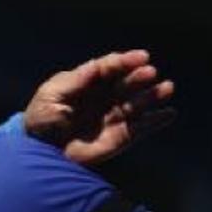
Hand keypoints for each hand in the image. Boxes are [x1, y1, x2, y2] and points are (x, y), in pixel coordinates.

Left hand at [24, 49, 174, 164]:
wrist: (41, 154)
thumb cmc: (41, 121)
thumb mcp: (52, 95)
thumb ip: (75, 80)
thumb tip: (98, 66)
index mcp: (87, 84)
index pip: (109, 68)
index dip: (125, 62)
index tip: (141, 57)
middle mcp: (103, 98)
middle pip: (126, 83)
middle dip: (139, 77)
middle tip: (150, 73)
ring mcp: (112, 117)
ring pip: (137, 103)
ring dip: (152, 95)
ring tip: (166, 88)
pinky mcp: (119, 138)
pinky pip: (141, 128)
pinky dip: (156, 121)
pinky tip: (170, 113)